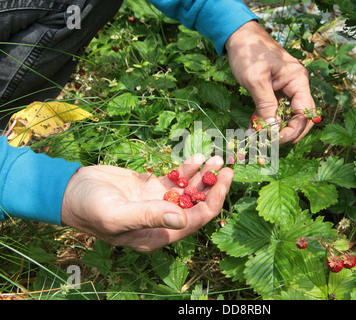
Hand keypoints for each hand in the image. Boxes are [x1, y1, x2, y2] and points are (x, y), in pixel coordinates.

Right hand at [61, 154, 233, 251]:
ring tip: (216, 157)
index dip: (214, 201)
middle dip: (213, 186)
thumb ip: (149, 217)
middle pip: (197, 205)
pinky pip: (175, 180)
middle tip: (227, 166)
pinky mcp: (151, 189)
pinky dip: (187, 169)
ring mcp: (157, 203)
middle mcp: (162, 221)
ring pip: (188, 191)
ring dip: (202, 176)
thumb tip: (183, 219)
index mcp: (157, 235)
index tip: (224, 180)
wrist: (70, 191)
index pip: (196, 220)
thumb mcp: (116, 214)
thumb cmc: (89, 207)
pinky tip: (197, 158)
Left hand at [226, 21, 315, 143]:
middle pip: (300, 117)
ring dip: (273, 129)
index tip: (275, 140)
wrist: (237, 35)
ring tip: (257, 139)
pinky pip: (273, 111)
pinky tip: (252, 129)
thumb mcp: (256, 80)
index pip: (305, 113)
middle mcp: (295, 86)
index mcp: (298, 81)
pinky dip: (264, 121)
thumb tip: (272, 130)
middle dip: (286, 133)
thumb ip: (266, 106)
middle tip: (269, 144)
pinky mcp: (273, 91)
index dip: (293, 130)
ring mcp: (285, 89)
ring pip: (285, 116)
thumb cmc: (249, 52)